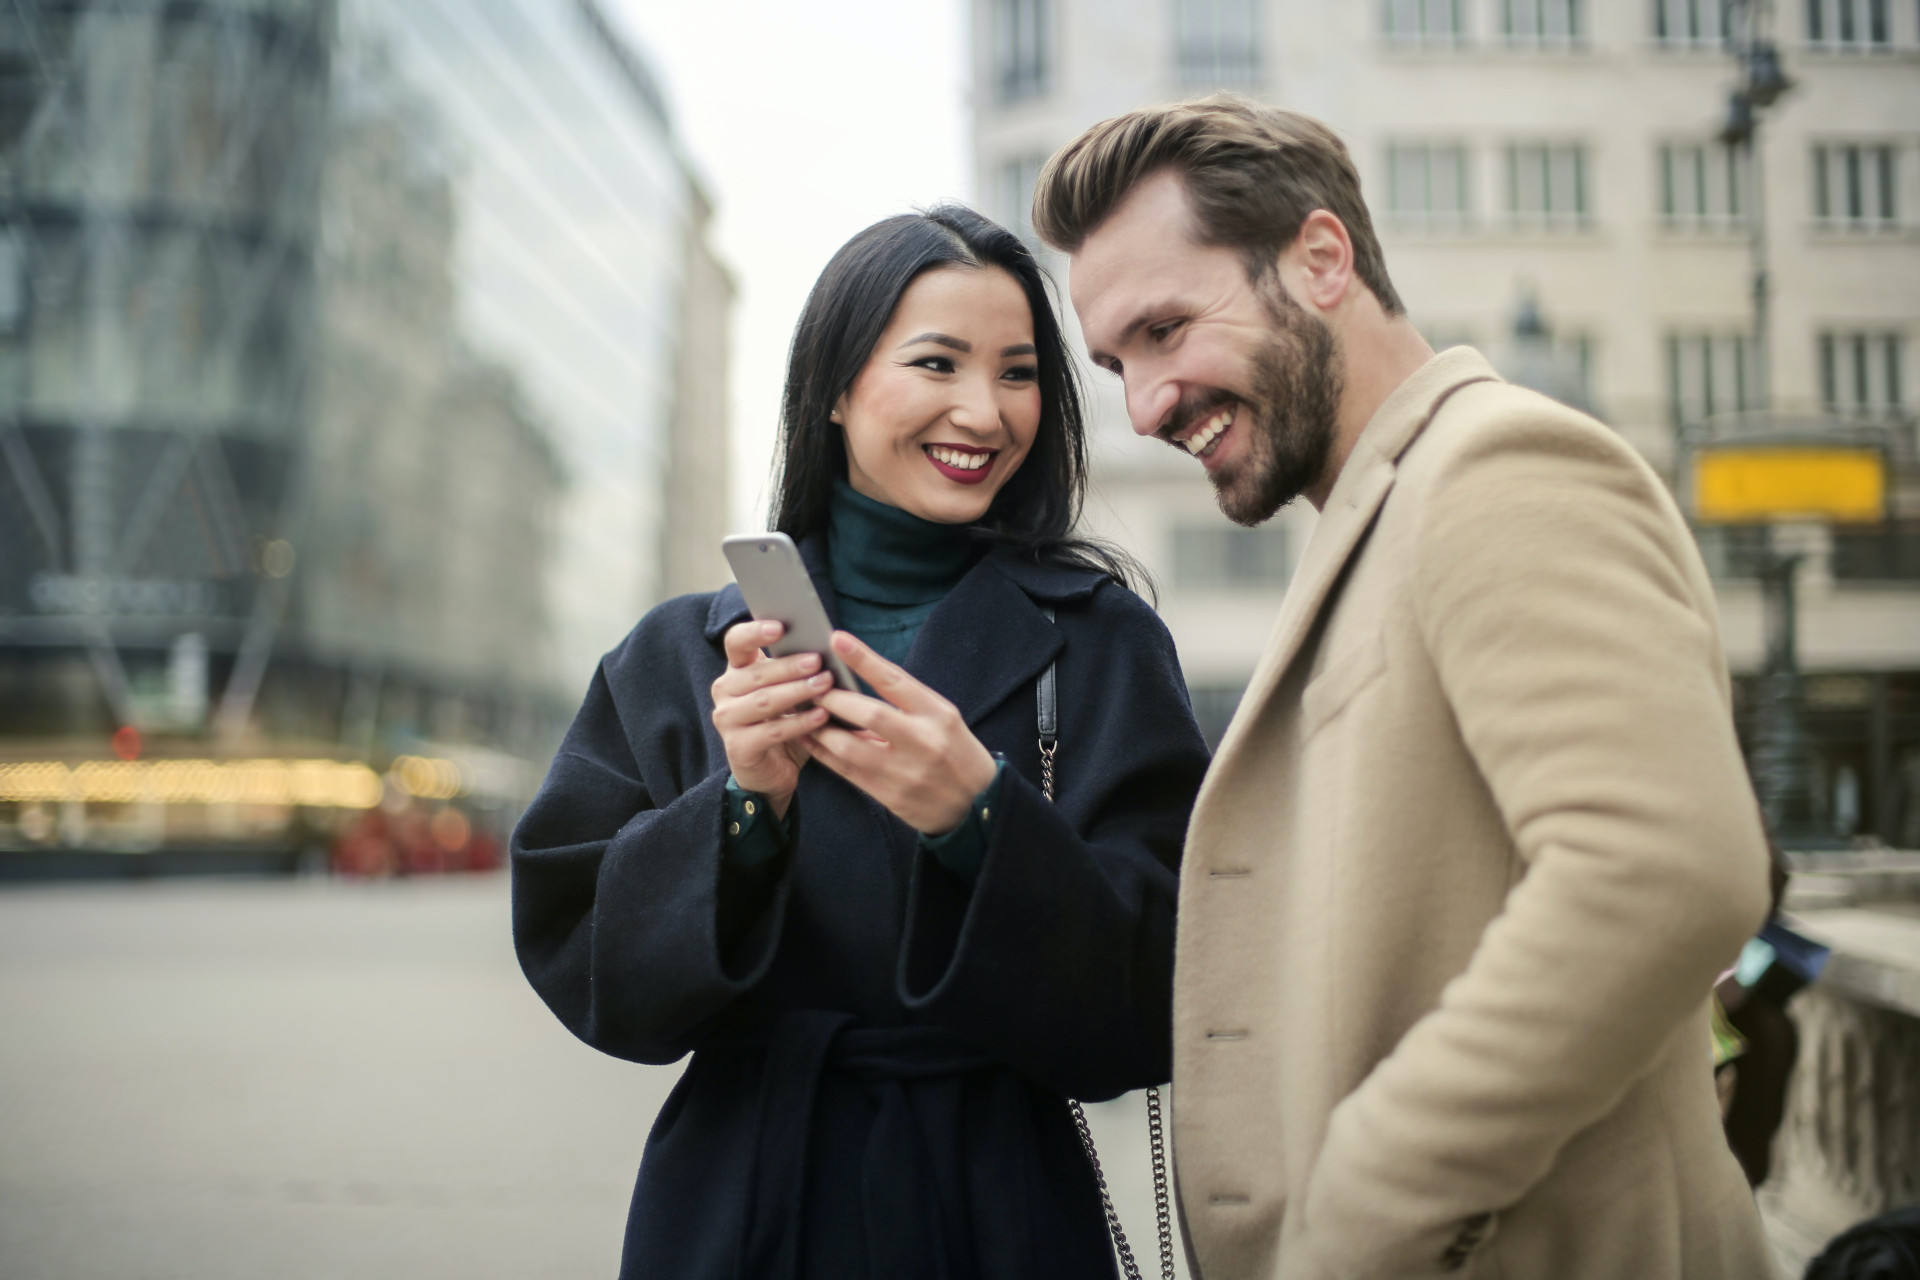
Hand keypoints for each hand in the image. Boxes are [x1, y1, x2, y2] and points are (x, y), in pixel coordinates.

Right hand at [710, 621, 830, 817]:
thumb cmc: (784, 723)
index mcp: (736, 671)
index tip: (780, 626)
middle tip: (818, 660)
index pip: (736, 642)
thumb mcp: (789, 693)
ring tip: (825, 684)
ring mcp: (727, 720)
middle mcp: (725, 691)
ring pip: (764, 701)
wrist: (772, 772)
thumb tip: (828, 646)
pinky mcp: (738, 747)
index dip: (755, 631)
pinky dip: (799, 723)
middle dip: (790, 666)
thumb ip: (797, 671)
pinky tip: (821, 716)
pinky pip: (772, 731)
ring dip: (797, 691)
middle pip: (756, 673)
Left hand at [806, 631, 998, 835]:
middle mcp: (923, 741)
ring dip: (821, 729)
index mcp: (938, 714)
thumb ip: (905, 703)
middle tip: (811, 686)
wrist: (978, 805)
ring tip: (805, 713)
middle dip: (834, 699)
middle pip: (869, 714)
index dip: (864, 659)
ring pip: (850, 747)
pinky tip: (811, 740)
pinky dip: (825, 754)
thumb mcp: (942, 718)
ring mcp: (906, 772)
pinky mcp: (891, 797)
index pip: (895, 680)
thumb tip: (856, 680)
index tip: (837, 640)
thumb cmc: (955, 751)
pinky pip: (848, 772)